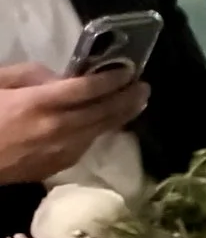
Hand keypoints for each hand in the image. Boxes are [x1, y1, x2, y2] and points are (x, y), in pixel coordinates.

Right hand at [0, 62, 148, 185]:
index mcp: (38, 104)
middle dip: (128, 98)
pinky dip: (101, 131)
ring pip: (100, 131)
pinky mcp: (57, 167)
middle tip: (144, 87)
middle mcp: (57, 128)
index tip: (130, 70)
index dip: (112, 79)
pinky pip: (86, 145)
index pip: (88, 89)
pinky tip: (108, 123)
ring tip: (136, 102)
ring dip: (121, 116)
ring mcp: (60, 151)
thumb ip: (29, 76)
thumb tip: (59, 77)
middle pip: (103, 112)